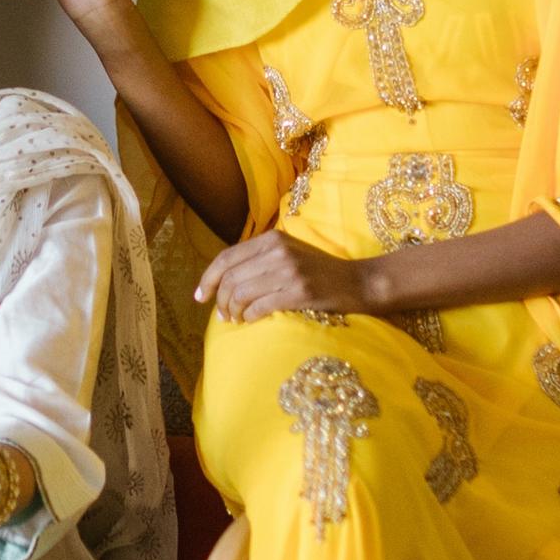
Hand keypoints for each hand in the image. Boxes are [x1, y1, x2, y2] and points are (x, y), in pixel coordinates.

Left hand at [197, 225, 367, 325]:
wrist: (359, 282)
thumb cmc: (321, 272)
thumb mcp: (289, 254)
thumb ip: (260, 260)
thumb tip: (224, 283)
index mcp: (272, 239)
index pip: (226, 257)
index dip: (208, 279)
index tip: (200, 297)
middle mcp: (278, 250)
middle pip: (230, 278)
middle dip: (221, 301)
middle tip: (224, 317)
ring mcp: (289, 270)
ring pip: (241, 293)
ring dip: (233, 312)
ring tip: (236, 320)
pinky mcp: (300, 291)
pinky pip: (260, 306)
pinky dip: (250, 316)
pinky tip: (251, 321)